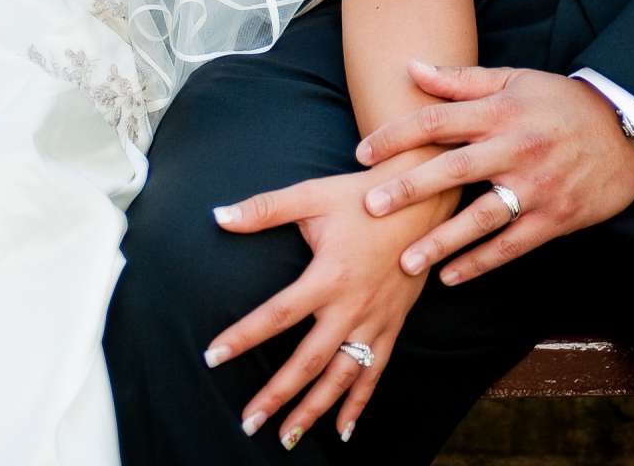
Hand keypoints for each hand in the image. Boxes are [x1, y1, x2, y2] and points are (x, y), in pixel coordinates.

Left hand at [203, 166, 448, 447]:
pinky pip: (374, 373)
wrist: (421, 201)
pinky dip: (358, 403)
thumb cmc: (361, 197)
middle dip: (277, 395)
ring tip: (286, 437)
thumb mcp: (312, 196)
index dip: (243, 336)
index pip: (277, 314)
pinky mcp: (392, 326)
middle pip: (309, 362)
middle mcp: (351, 307)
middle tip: (248, 423)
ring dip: (313, 410)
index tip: (212, 356)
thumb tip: (218, 217)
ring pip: (341, 377)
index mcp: (328, 277)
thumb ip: (264, 209)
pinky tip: (343, 430)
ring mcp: (374, 321)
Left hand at [355, 61, 633, 286]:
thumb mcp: (515, 81)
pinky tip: (449, 276)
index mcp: (501, 112)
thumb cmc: (561, 103)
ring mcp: (536, 187)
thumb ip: (462, 80)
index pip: (438, 121)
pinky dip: (480, 263)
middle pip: (453, 169)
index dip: (397, 136)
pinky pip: (511, 245)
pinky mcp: (555, 218)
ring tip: (406, 262)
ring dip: (442, 242)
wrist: (626, 131)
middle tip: (371, 206)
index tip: (362, 153)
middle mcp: (515, 149)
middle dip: (410, 189)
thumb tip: (412, 68)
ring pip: (481, 217)